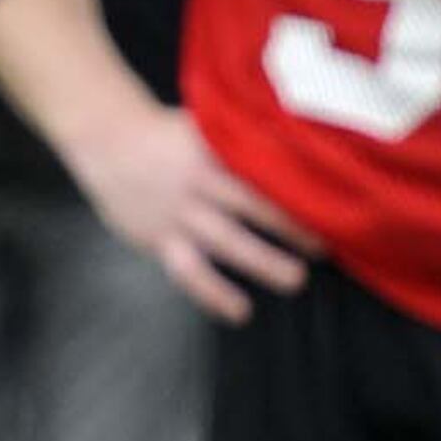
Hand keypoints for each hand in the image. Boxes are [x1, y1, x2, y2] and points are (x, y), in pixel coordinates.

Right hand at [68, 104, 317, 322]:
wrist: (106, 139)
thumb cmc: (169, 134)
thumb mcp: (207, 127)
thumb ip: (243, 142)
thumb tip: (299, 149)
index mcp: (215, 151)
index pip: (263, 169)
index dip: (297, 186)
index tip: (333, 201)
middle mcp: (199, 183)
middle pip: (252, 205)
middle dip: (291, 227)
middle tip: (328, 245)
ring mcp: (179, 213)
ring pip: (224, 242)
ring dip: (261, 262)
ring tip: (295, 281)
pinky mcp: (160, 238)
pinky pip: (188, 272)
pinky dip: (213, 294)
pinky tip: (239, 313)